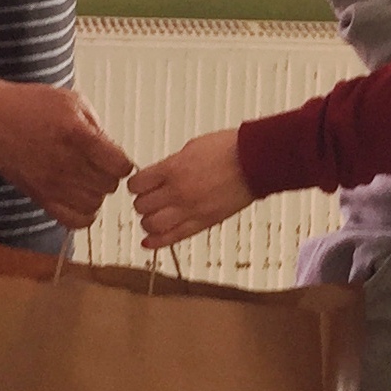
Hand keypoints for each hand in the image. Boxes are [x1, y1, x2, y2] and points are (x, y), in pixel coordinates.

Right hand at [0, 83, 132, 228]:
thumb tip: (114, 152)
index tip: (113, 157)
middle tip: (96, 165)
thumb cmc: (30, 106)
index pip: (121, 166)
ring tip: (84, 179)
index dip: (121, 162)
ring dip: (95, 193)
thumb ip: (97, 127)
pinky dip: (81, 213)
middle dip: (108, 175)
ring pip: (94, 205)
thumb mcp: (71, 102)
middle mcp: (66, 163)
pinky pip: (74, 221)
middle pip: (109, 186)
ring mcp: (52, 184)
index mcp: (78, 135)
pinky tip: (77, 197)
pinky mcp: (40, 197)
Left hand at [129, 129, 256, 248]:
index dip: (136, 184)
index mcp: (172, 169)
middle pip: (142, 206)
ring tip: (154, 216)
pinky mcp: (202, 223)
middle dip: (142, 202)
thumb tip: (158, 174)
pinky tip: (149, 242)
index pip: (137, 184)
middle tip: (148, 199)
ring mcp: (189, 210)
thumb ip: (171, 164)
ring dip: (149, 221)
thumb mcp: (190, 148)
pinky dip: (157, 242)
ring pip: (152, 225)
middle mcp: (177, 191)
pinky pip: (172, 238)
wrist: (254, 162)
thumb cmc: (229, 150)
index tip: (140, 184)